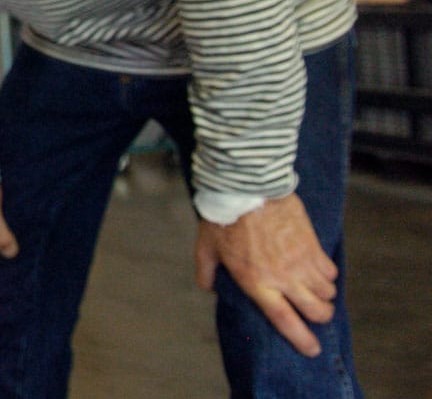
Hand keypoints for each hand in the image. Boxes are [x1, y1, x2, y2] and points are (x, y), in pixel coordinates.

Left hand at [194, 192, 336, 356]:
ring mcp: (301, 262)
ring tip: (313, 287)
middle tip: (315, 311)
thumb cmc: (224, 217)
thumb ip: (206, 270)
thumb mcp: (206, 246)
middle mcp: (284, 277)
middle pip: (316, 311)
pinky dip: (327, 274)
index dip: (302, 339)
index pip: (285, 320)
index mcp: (257, 282)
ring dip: (323, 294)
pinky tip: (316, 267)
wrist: (247, 186)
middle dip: (320, 316)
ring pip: (327, 292)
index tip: (312, 349)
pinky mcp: (313, 245)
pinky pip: (330, 270)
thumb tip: (207, 288)